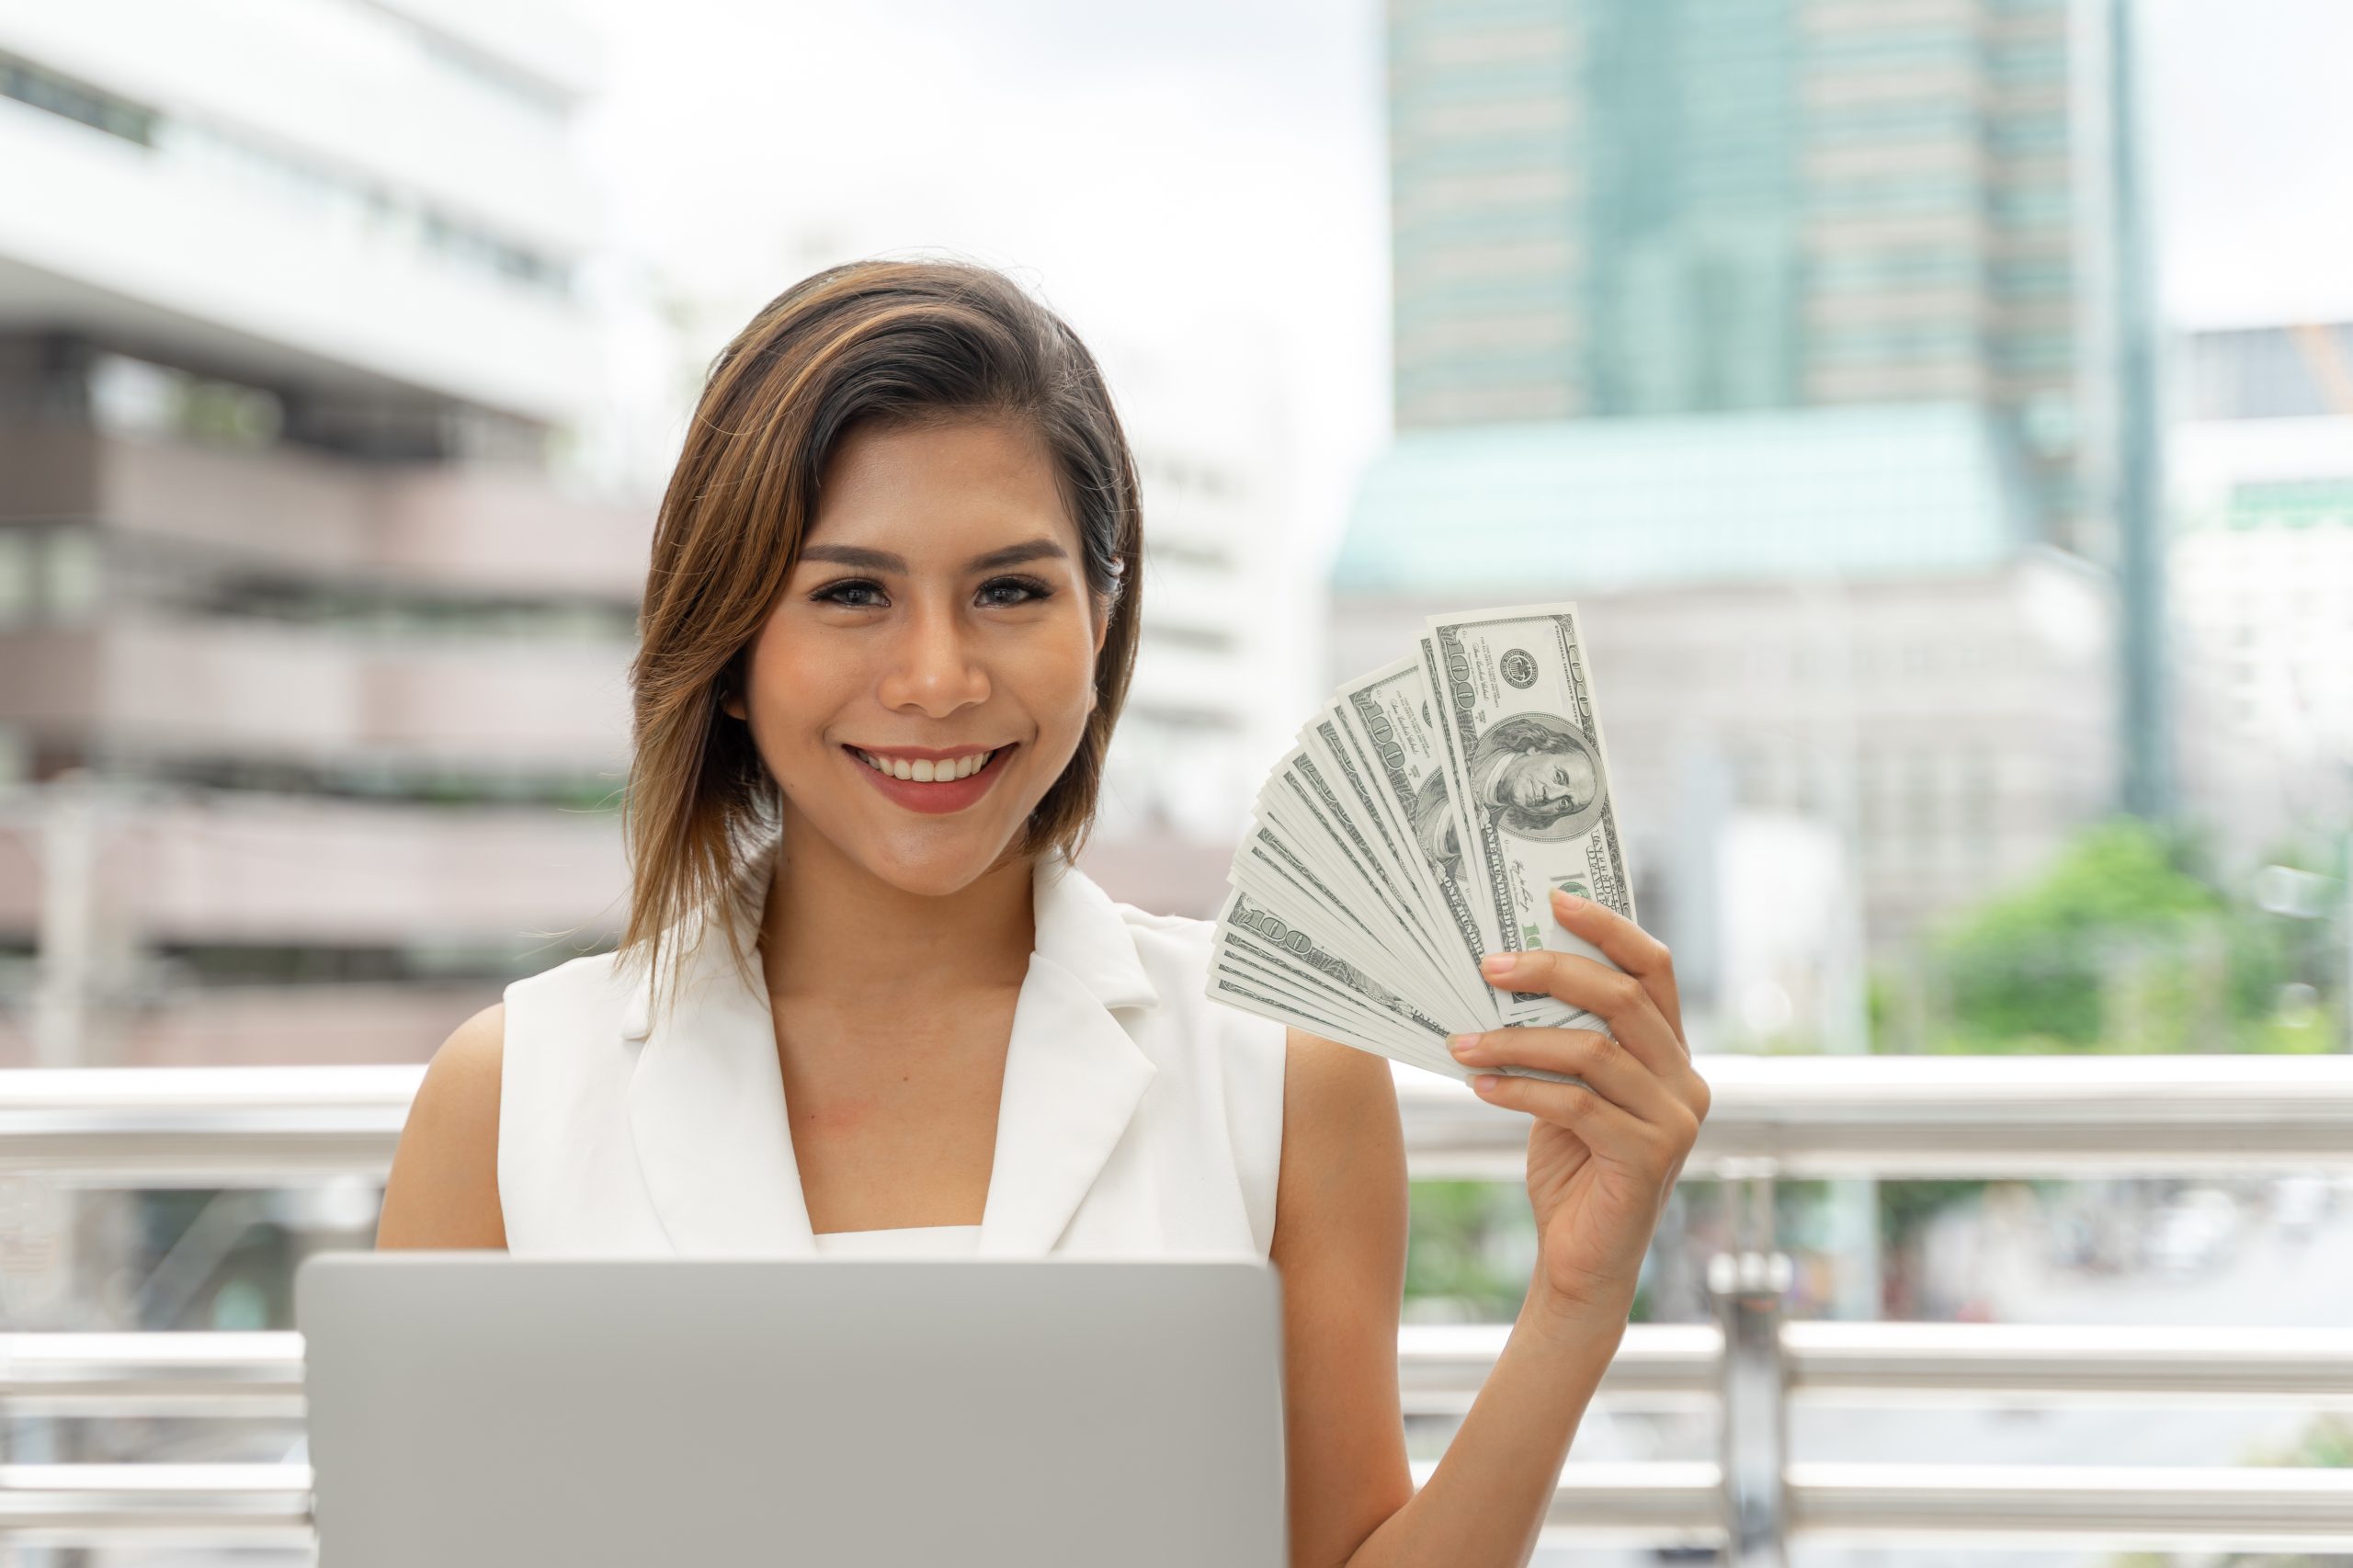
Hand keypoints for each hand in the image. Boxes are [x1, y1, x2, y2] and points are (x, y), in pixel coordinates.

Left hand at [1448, 888, 1708, 1328]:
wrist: (1583, 1264)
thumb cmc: (1572, 1169)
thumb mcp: (1569, 1090)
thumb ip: (1562, 1039)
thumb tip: (1503, 973)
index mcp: (1672, 1053)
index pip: (1654, 969)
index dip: (1608, 929)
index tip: (1553, 900)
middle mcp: (1686, 1080)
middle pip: (1624, 998)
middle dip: (1552, 972)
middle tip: (1489, 965)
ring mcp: (1675, 1120)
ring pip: (1594, 1052)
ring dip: (1517, 1040)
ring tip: (1462, 1043)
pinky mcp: (1649, 1157)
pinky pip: (1576, 1106)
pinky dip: (1521, 1091)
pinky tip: (1479, 1088)